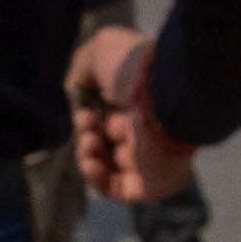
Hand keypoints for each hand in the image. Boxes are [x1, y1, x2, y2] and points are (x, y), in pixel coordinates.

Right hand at [65, 18, 191, 210]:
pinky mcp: (151, 183)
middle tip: (88, 125)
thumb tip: (76, 91)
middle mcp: (149, 131)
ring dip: (87, 155)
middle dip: (86, 136)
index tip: (83, 110)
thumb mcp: (101, 51)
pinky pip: (117, 190)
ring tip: (91, 140)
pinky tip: (90, 162)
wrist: (164, 92)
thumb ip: (83, 70)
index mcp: (143, 103)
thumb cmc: (135, 70)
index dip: (88, 118)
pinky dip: (96, 179)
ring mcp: (151, 159)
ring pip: (107, 168)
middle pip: (106, 143)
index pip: (109, 119)